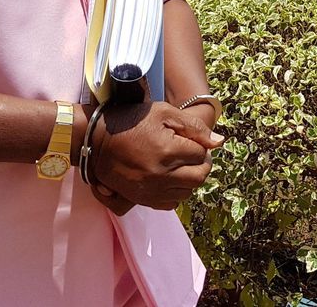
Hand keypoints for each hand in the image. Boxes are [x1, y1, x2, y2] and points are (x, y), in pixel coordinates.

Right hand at [90, 101, 223, 211]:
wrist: (96, 141)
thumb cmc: (131, 122)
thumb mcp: (164, 112)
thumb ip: (194, 127)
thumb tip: (220, 142)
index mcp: (167, 151)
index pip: (202, 154)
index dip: (200, 145)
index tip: (191, 140)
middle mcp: (160, 175)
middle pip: (199, 177)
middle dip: (201, 164)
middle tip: (193, 153)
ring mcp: (150, 190)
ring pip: (188, 192)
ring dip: (190, 178)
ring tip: (179, 164)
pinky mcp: (142, 199)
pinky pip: (171, 203)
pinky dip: (176, 192)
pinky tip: (169, 178)